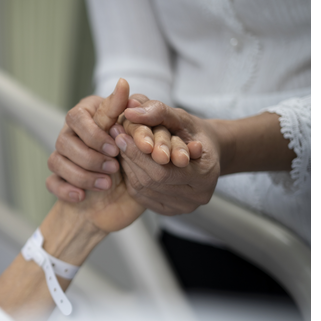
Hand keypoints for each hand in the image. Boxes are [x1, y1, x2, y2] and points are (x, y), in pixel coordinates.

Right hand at [46, 80, 199, 202]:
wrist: (132, 193)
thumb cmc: (135, 158)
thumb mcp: (137, 136)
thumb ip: (128, 112)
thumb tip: (123, 84)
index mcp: (87, 117)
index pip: (77, 117)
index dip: (94, 135)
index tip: (115, 149)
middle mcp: (71, 134)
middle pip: (63, 140)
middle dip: (89, 157)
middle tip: (114, 168)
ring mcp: (63, 157)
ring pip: (56, 161)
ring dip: (81, 175)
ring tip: (106, 184)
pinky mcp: (60, 180)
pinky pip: (51, 182)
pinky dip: (66, 189)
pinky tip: (82, 196)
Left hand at [115, 100, 222, 214]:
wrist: (206, 151)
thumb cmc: (194, 132)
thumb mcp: (180, 117)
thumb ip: (158, 111)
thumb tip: (130, 110)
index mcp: (206, 175)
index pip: (162, 168)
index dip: (138, 151)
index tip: (120, 131)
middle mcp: (197, 197)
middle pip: (152, 180)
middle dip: (131, 157)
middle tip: (114, 136)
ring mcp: (183, 207)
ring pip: (143, 189)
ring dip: (128, 166)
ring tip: (118, 146)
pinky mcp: (169, 210)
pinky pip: (142, 196)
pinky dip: (131, 177)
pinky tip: (127, 161)